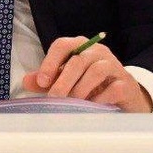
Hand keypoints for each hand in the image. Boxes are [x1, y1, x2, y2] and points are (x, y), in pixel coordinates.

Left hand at [22, 36, 152, 112]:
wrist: (124, 96)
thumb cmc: (91, 84)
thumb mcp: (67, 79)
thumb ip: (47, 79)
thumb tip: (26, 81)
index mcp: (80, 46)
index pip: (62, 45)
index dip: (50, 62)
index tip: (42, 82)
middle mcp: (98, 51)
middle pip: (78, 60)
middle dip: (63, 81)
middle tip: (54, 98)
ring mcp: (114, 66)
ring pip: (96, 71)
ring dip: (81, 89)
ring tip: (73, 102)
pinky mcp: (126, 83)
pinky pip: (112, 89)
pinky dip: (99, 99)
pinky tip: (92, 106)